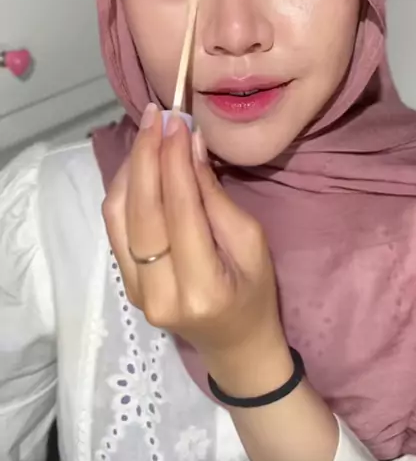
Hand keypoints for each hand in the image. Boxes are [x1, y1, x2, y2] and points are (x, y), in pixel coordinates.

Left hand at [102, 106, 284, 372]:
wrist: (235, 345)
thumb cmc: (256, 294)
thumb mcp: (253, 244)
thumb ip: (216, 198)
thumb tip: (190, 146)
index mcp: (202, 287)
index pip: (179, 210)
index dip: (174, 160)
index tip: (176, 120)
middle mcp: (159, 292)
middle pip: (141, 210)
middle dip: (147, 155)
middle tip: (156, 115)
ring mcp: (135, 292)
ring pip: (117, 216)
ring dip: (130, 168)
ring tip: (147, 133)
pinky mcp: (125, 284)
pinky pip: (115, 228)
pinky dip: (123, 189)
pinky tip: (139, 164)